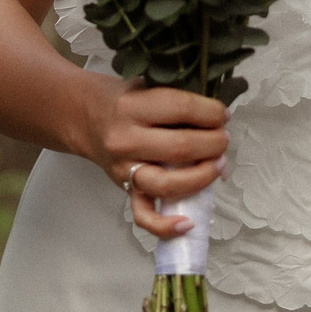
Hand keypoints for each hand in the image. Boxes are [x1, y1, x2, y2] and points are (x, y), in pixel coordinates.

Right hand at [75, 79, 226, 240]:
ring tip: (218, 165)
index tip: (223, 115)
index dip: (211, 113)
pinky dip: (166, 225)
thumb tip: (220, 119)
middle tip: (223, 139)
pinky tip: (187, 222)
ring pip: (168, 184)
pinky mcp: (125, 190)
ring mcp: (124, 169)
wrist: (87, 117)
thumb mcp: (147, 86)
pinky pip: (144, 215)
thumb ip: (178, 99)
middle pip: (180, 147)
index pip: (182, 108)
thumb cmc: (125, 101)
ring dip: (202, 177)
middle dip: (214, 144)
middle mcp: (125, 139)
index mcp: (132, 106)